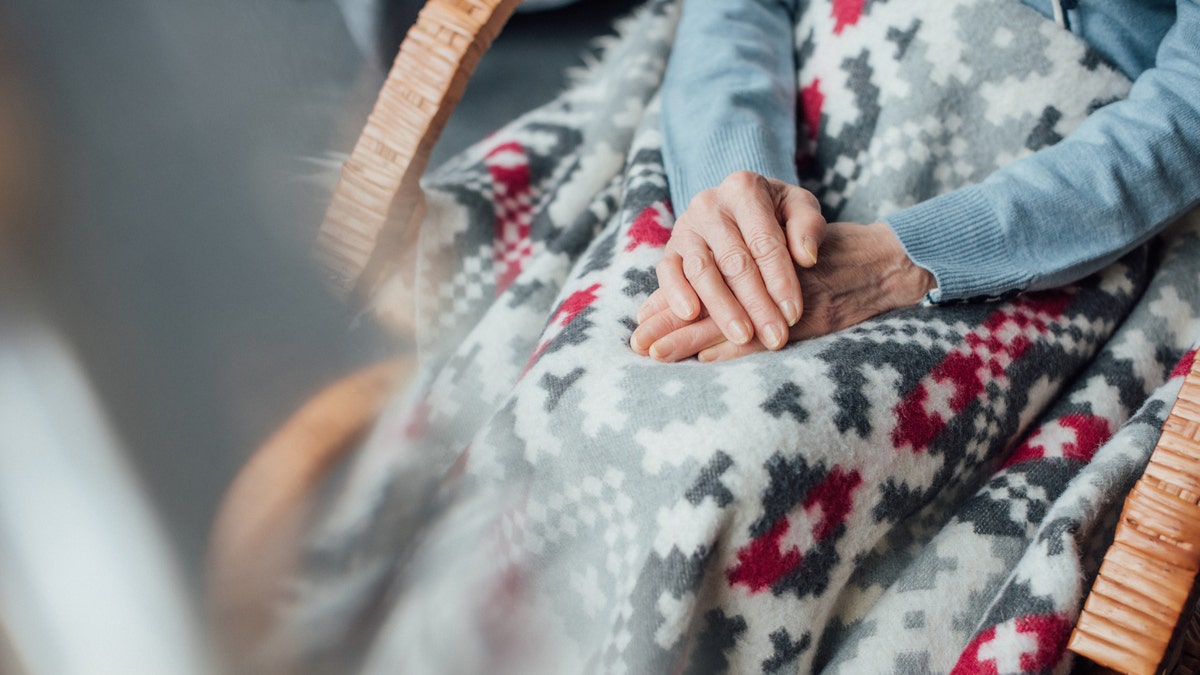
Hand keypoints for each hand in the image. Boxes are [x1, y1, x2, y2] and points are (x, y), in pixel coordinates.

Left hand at [630, 222, 935, 361]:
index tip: (640, 327)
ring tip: (658, 353)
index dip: (671, 305)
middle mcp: (766, 268)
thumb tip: (680, 304)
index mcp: (754, 251)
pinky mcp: (809, 311)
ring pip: (731, 314)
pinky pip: (766, 331)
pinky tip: (708, 358)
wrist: (882, 261)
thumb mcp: (780, 261)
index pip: (703, 281)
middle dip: (671, 324)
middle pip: (709, 297)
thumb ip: (733, 278)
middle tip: (639, 345)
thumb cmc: (825, 262)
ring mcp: (785, 292)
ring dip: (691, 337)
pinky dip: (736, 346)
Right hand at [643, 171, 826, 351]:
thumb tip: (807, 257)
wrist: (738, 207)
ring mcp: (685, 227)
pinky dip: (676, 294)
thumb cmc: (776, 212)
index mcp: (744, 189)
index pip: (765, 242)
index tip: (793, 315)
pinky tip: (691, 316)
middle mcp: (709, 204)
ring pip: (702, 271)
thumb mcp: (799, 208)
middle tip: (775, 337)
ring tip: (743, 336)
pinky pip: (668, 272)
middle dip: (756, 304)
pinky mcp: (669, 249)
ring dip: (722, 308)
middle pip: (734, 261)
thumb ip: (808, 227)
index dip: (781, 281)